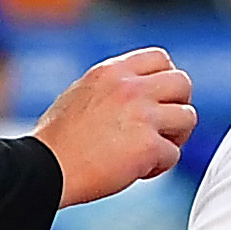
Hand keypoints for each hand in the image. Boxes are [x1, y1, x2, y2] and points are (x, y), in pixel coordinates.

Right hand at [39, 47, 196, 201]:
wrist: (43, 168)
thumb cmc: (55, 141)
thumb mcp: (79, 94)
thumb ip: (111, 88)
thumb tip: (136, 92)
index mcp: (112, 73)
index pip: (160, 58)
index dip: (166, 80)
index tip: (158, 100)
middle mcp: (130, 88)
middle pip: (183, 83)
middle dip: (178, 106)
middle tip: (163, 128)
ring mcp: (142, 115)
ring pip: (188, 117)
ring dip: (174, 137)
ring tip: (151, 151)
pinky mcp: (148, 145)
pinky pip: (174, 154)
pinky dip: (160, 166)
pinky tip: (138, 171)